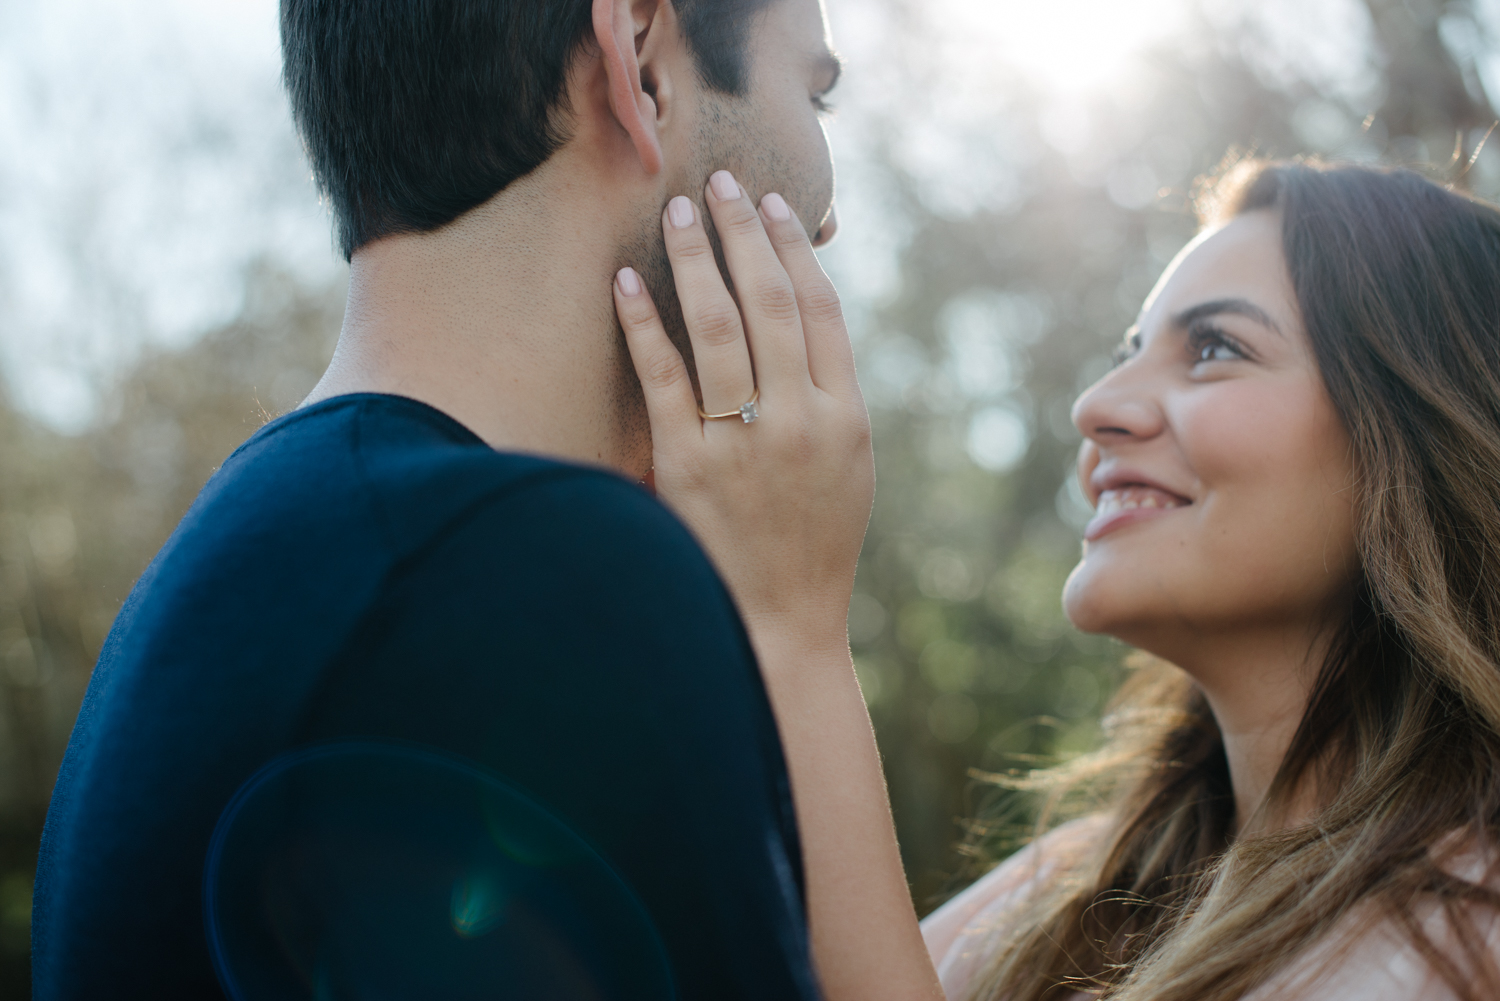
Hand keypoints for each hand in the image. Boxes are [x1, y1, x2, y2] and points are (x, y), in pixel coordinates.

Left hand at [612, 170, 873, 648]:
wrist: (782, 623)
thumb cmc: (815, 543)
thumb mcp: (849, 468)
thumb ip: (830, 397)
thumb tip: (801, 325)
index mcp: (846, 416)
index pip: (821, 310)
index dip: (794, 251)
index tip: (773, 207)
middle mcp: (799, 420)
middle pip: (770, 302)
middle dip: (743, 233)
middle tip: (720, 184)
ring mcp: (743, 442)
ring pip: (718, 327)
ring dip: (695, 260)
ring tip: (677, 214)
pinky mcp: (688, 465)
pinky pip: (663, 377)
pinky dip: (644, 324)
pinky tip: (628, 283)